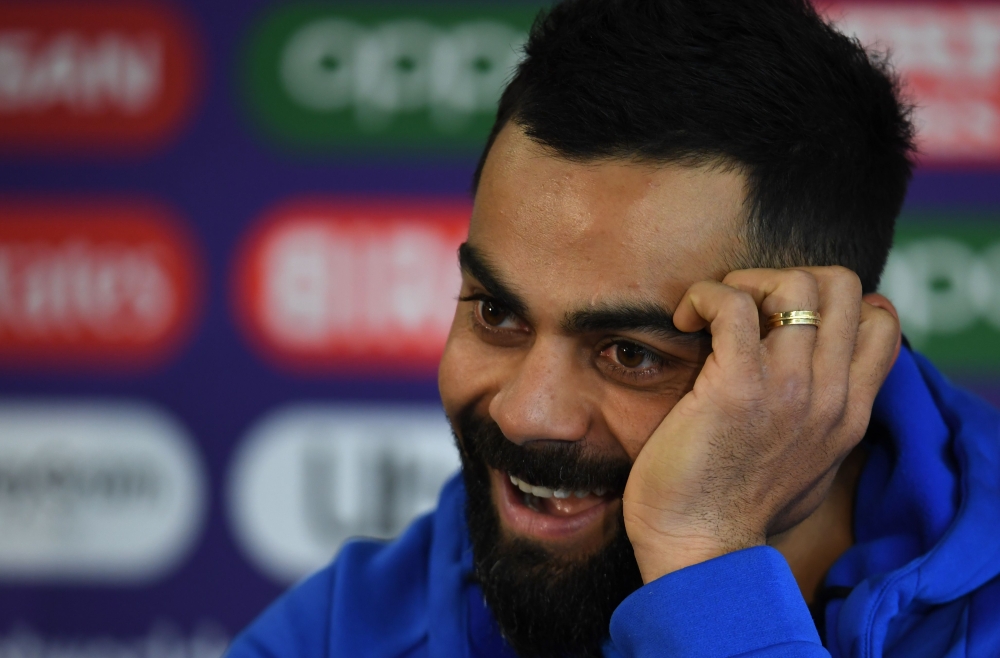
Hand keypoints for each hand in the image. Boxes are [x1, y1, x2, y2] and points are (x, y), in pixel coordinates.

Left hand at [621, 266, 899, 582]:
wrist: (702, 547)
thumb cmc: (739, 507)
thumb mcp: (811, 465)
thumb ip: (824, 421)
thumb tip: (819, 388)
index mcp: (850, 411)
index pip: (880, 319)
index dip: (833, 301)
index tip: (782, 320)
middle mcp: (831, 395)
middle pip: (844, 286)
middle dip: (788, 279)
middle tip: (744, 308)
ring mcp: (789, 388)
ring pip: (795, 284)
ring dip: (747, 283)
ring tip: (713, 314)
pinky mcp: (738, 386)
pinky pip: (734, 305)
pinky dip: (707, 296)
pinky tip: (687, 319)